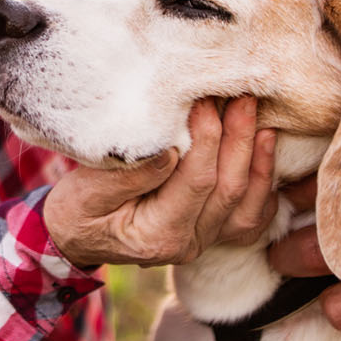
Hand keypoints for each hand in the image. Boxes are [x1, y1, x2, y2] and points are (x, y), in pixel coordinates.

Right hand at [44, 97, 278, 267]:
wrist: (74, 238)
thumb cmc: (76, 211)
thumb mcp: (87, 191)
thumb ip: (130, 174)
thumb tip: (172, 149)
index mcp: (158, 236)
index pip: (197, 182)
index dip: (207, 138)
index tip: (203, 100)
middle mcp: (188, 244)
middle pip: (229, 189)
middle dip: (239, 138)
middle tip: (242, 96)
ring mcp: (203, 240)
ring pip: (248, 202)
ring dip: (258, 157)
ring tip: (261, 118)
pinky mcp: (210, 232)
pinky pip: (251, 215)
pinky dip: (263, 183)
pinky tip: (266, 149)